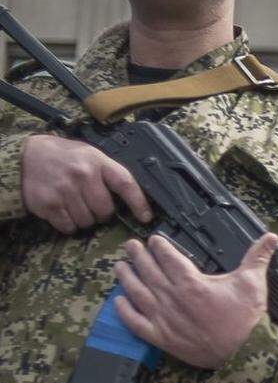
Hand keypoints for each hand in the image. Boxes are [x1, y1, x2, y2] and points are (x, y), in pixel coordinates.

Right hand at [21, 134, 152, 233]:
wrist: (27, 155)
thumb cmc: (66, 157)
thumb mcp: (91, 155)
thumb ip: (108, 173)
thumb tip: (133, 199)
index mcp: (98, 161)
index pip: (125, 184)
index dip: (139, 203)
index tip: (146, 218)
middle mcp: (82, 175)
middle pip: (105, 210)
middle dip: (102, 213)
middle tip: (93, 205)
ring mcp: (64, 190)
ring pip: (87, 221)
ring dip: (85, 219)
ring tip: (76, 205)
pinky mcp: (48, 204)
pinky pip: (68, 226)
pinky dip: (69, 224)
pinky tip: (64, 211)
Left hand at [114, 232, 277, 368]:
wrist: (242, 353)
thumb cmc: (246, 318)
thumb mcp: (253, 282)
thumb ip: (258, 257)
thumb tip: (272, 236)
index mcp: (192, 283)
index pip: (169, 258)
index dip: (159, 247)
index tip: (154, 239)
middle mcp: (173, 299)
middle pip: (149, 272)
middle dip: (138, 257)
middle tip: (130, 246)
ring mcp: (164, 319)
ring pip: (138, 294)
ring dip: (127, 279)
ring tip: (119, 267)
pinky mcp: (162, 337)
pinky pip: (136, 323)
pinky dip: (125, 312)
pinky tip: (118, 302)